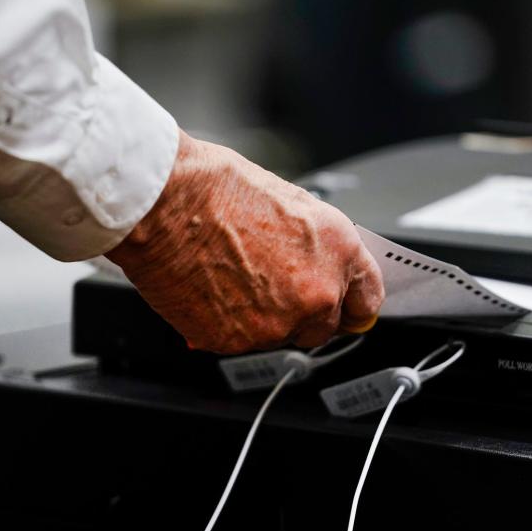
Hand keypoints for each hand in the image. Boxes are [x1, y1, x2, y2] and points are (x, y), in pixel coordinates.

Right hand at [107, 131, 383, 353]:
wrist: (164, 203)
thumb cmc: (216, 188)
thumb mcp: (290, 201)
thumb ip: (317, 245)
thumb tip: (321, 266)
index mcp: (338, 250)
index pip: (367, 299)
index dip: (351, 301)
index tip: (345, 307)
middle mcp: (316, 292)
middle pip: (324, 326)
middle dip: (301, 311)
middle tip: (267, 282)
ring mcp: (277, 323)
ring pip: (280, 335)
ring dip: (263, 317)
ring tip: (230, 276)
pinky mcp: (236, 342)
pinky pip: (241, 342)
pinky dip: (228, 324)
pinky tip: (211, 289)